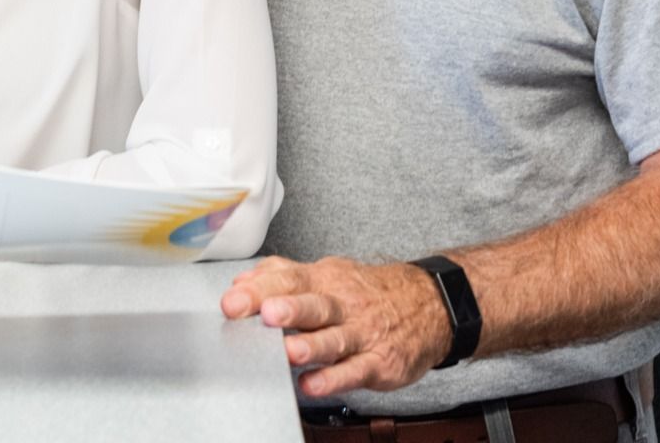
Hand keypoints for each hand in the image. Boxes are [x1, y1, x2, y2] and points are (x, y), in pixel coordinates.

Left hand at [220, 255, 448, 396]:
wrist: (426, 304)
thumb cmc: (364, 292)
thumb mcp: (326, 274)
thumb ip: (282, 276)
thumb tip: (241, 282)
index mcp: (324, 280)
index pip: (289, 278)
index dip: (260, 288)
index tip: (233, 301)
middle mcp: (341, 303)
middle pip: (313, 303)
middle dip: (288, 308)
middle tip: (264, 314)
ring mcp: (361, 333)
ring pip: (335, 338)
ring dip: (311, 345)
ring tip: (289, 351)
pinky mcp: (379, 362)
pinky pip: (355, 371)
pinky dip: (334, 378)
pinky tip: (313, 384)